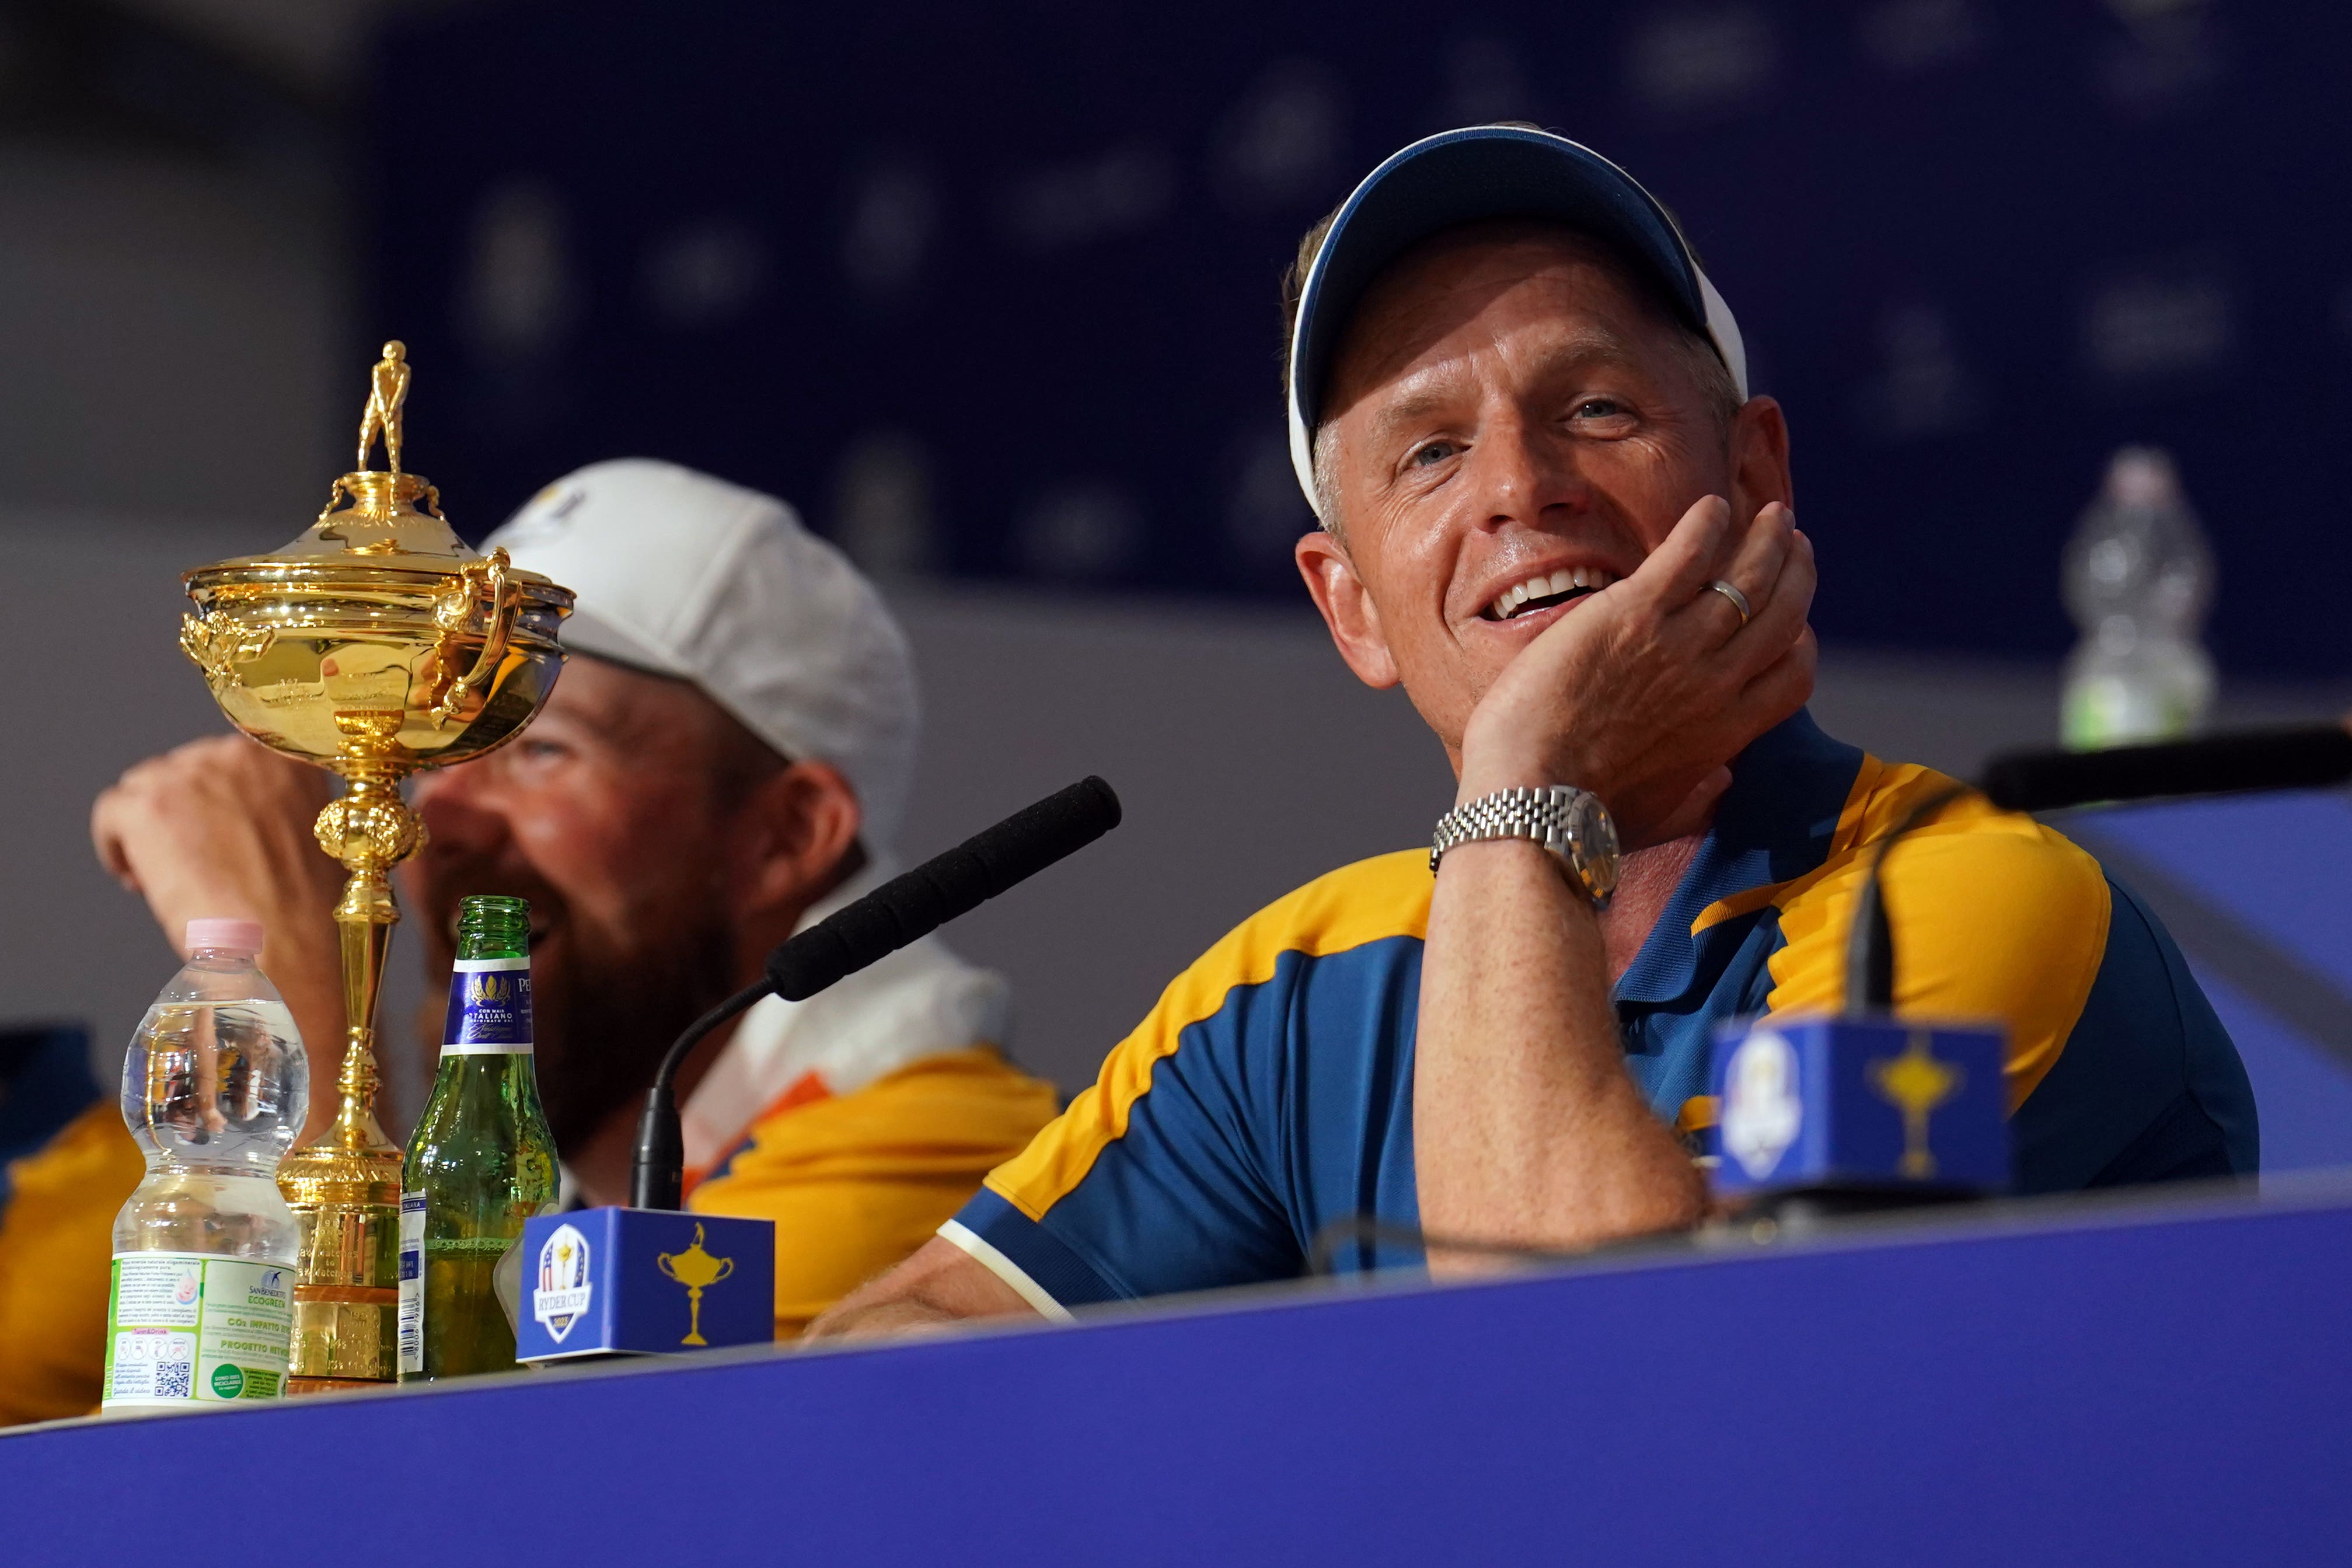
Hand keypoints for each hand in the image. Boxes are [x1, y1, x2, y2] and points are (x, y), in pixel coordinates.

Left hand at [93, 735, 348, 1111]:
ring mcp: (189, 776)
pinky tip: (136, 878)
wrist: (285, 945)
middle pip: (184, 770)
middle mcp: (236, 753)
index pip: (230, 761)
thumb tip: (248, 821)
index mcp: (285, 758)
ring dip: (149, 830)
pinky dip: (115, 845)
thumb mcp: (316, 839)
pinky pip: (112, 812)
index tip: (219, 830)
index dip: (220, 800)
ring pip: (145, 788)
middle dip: (183, 814)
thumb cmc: (309, 911)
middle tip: (193, 861)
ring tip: (165, 876)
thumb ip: (281, 809)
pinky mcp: (148, 806)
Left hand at [1455, 497, 1816, 846]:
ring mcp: (1681, 645)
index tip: (1794, 620)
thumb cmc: (1584, 816)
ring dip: (1765, 539)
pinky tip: (1708, 508)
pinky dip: (1706, 525)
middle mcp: (1717, 684)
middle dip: (1794, 573)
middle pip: (1782, 614)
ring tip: (1770, 515)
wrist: (1534, 798)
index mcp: (1726, 733)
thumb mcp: (1659, 811)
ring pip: (1748, 576)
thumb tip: (1721, 783)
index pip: (1792, 676)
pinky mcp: (1635, 613)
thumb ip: (1696, 794)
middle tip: (1793, 543)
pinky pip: (1690, 553)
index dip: (1799, 640)